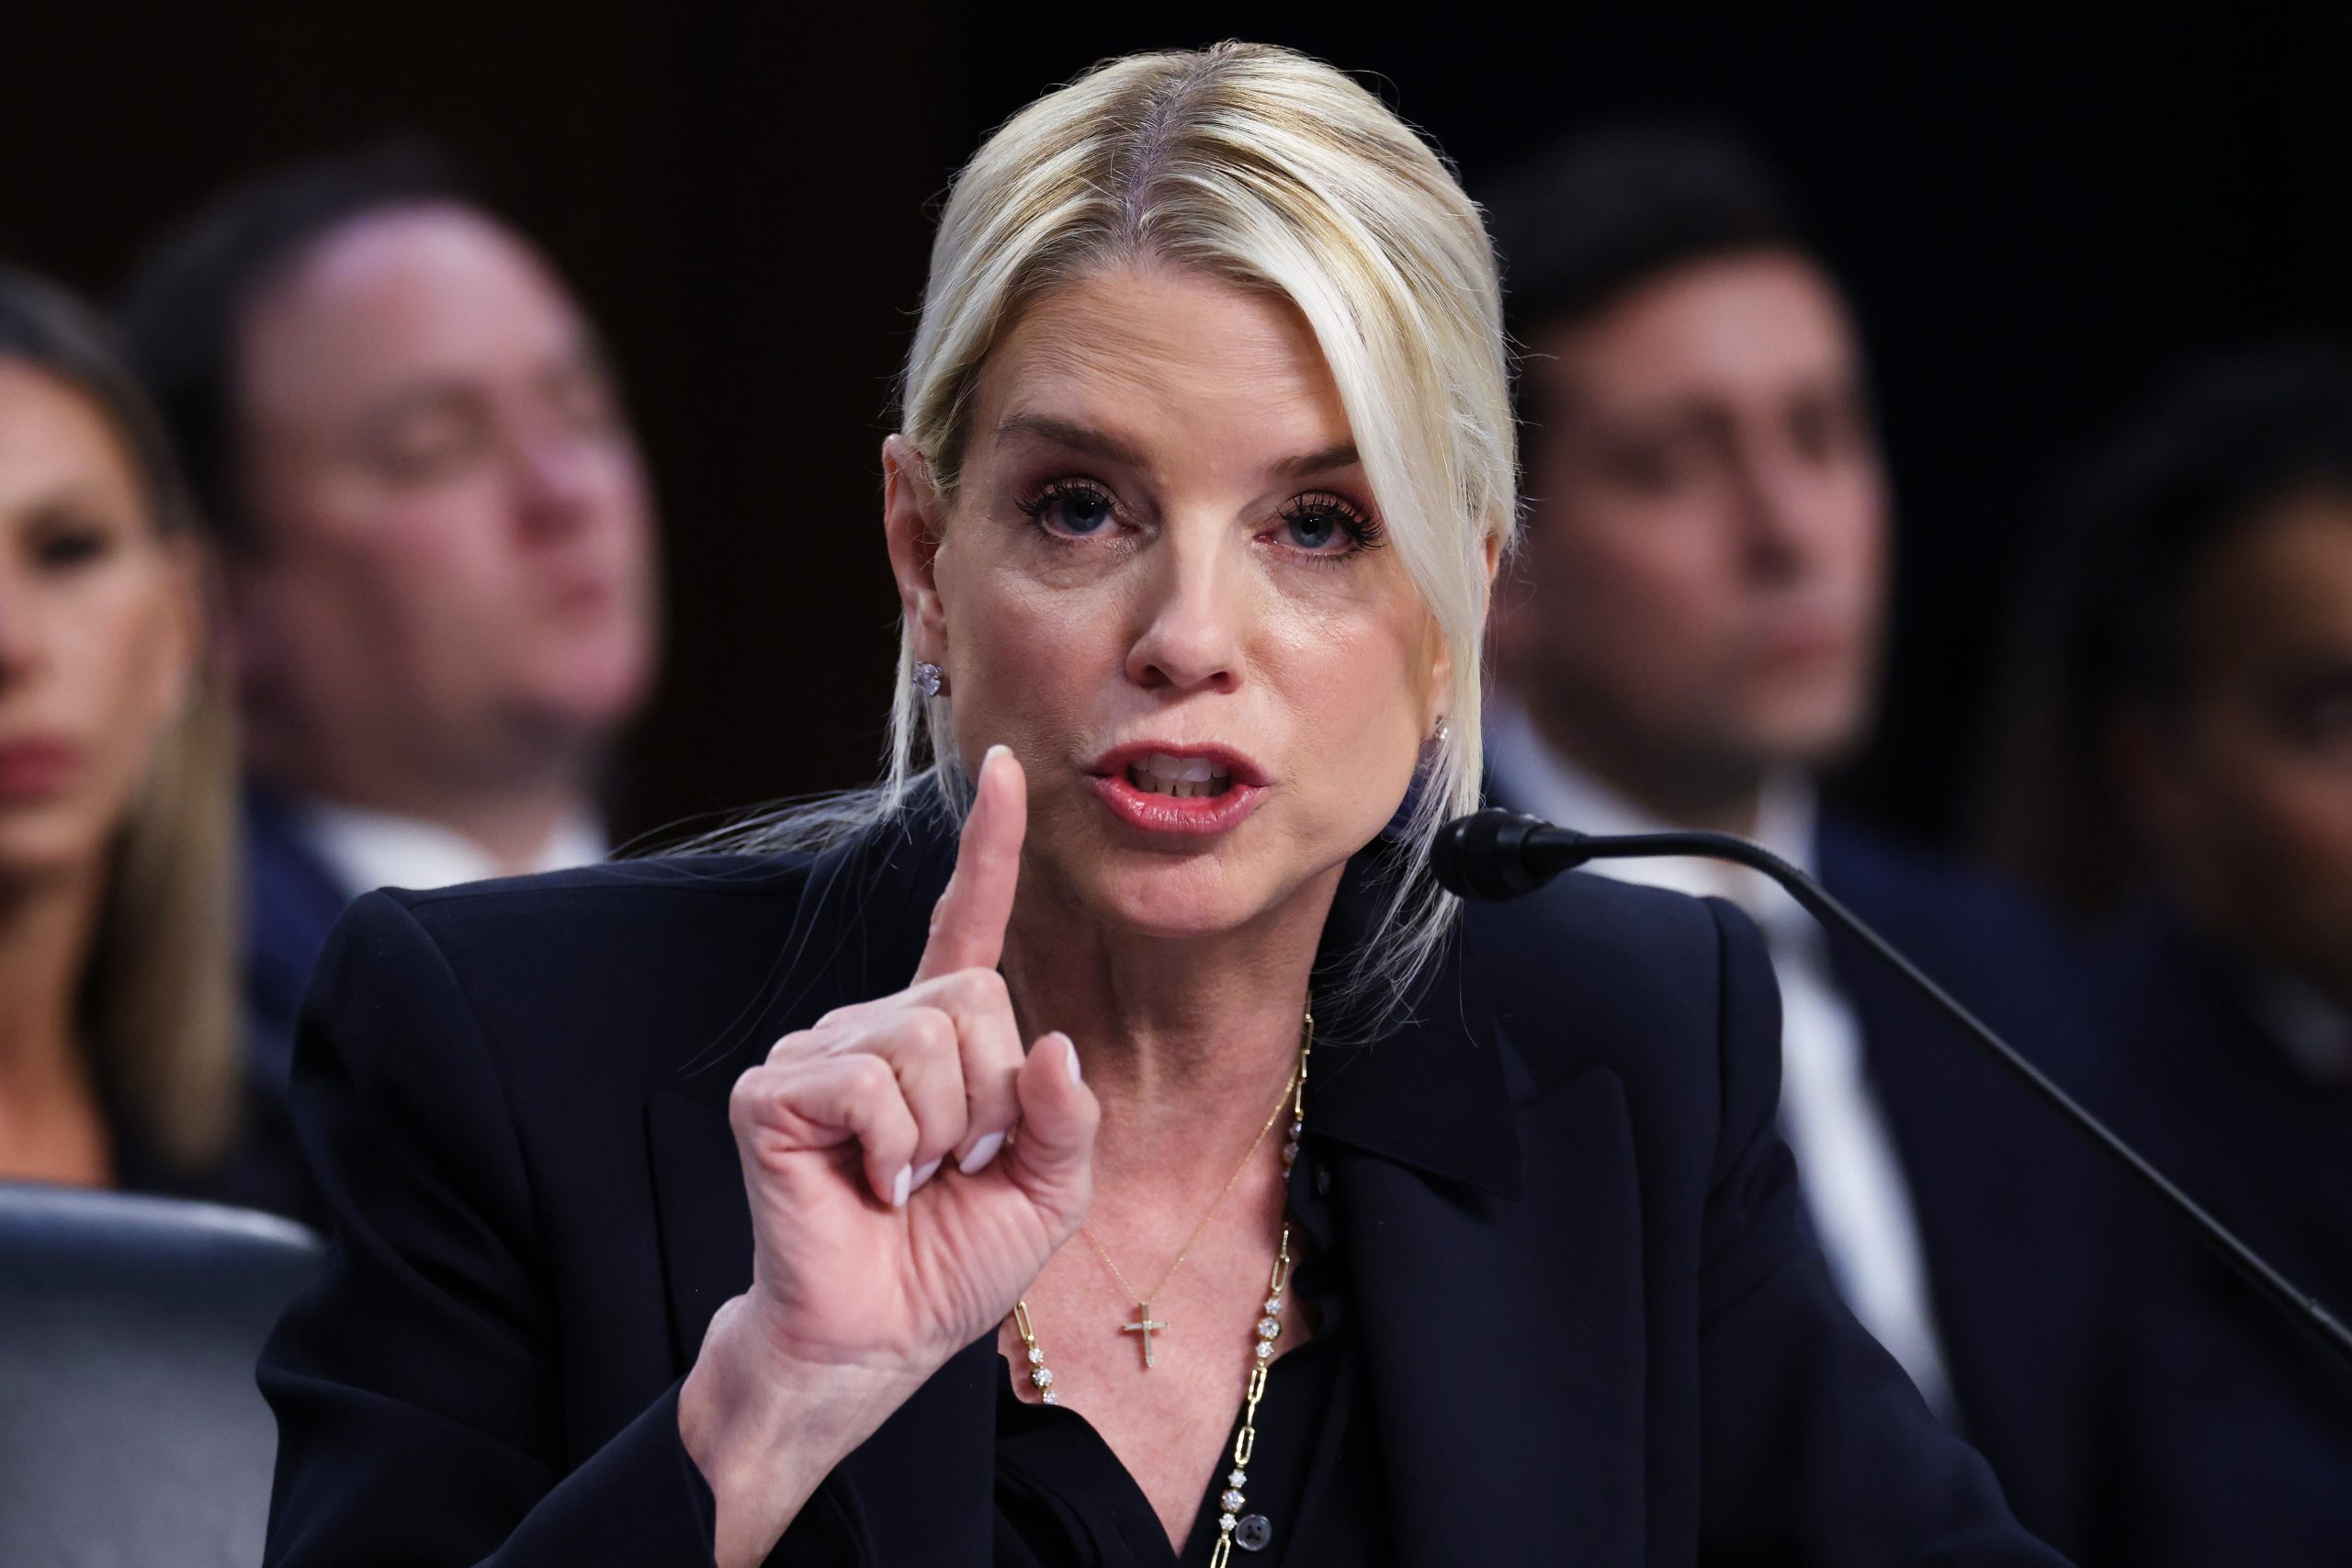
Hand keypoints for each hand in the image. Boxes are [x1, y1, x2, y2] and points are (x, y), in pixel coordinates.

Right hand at [682, 746, 1097, 1561]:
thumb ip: (1066, 1116)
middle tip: (956, 1164)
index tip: (1003, 765)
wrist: (877, 1340)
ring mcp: (817, 1049)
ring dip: (945, 1133)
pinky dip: (894, 1146)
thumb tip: (1051, 1046)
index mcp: (941, 1036)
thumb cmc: (951, 1264)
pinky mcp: (773, 1090)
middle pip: (973, 999)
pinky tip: (872, 1185)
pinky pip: (869, 1082)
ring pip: (927, 1041)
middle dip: (992, 1098)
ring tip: (910, 1182)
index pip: (968, 921)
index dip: (989, 844)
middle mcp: (874, 1025)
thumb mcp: (1048, 1191)